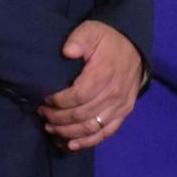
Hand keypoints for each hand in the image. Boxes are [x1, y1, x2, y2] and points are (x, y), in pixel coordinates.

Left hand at [39, 21, 144, 149]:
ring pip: (91, 127)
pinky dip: (88, 142)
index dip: (58, 102)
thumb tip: (67, 51)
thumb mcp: (92, 31)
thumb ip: (79, 39)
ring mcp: (120, 106)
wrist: (134, 48)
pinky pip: (106, 132)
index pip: (77, 96)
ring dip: (68, 132)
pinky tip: (71, 145)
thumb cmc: (108, 41)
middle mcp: (114, 94)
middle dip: (58, 118)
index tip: (44, 99)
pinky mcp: (124, 113)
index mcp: (104, 75)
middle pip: (81, 115)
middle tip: (43, 114)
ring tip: (51, 129)